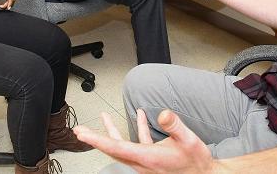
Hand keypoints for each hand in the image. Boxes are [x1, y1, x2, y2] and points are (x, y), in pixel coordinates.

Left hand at [74, 109, 214, 173]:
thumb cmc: (197, 163)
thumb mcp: (188, 141)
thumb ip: (174, 126)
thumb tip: (162, 113)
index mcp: (147, 158)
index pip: (115, 147)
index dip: (96, 139)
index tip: (82, 134)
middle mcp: (142, 162)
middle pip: (112, 148)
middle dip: (95, 138)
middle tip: (79, 131)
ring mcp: (146, 162)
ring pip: (123, 146)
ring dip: (112, 131)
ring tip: (103, 117)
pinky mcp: (152, 159)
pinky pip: (139, 143)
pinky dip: (136, 128)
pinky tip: (139, 115)